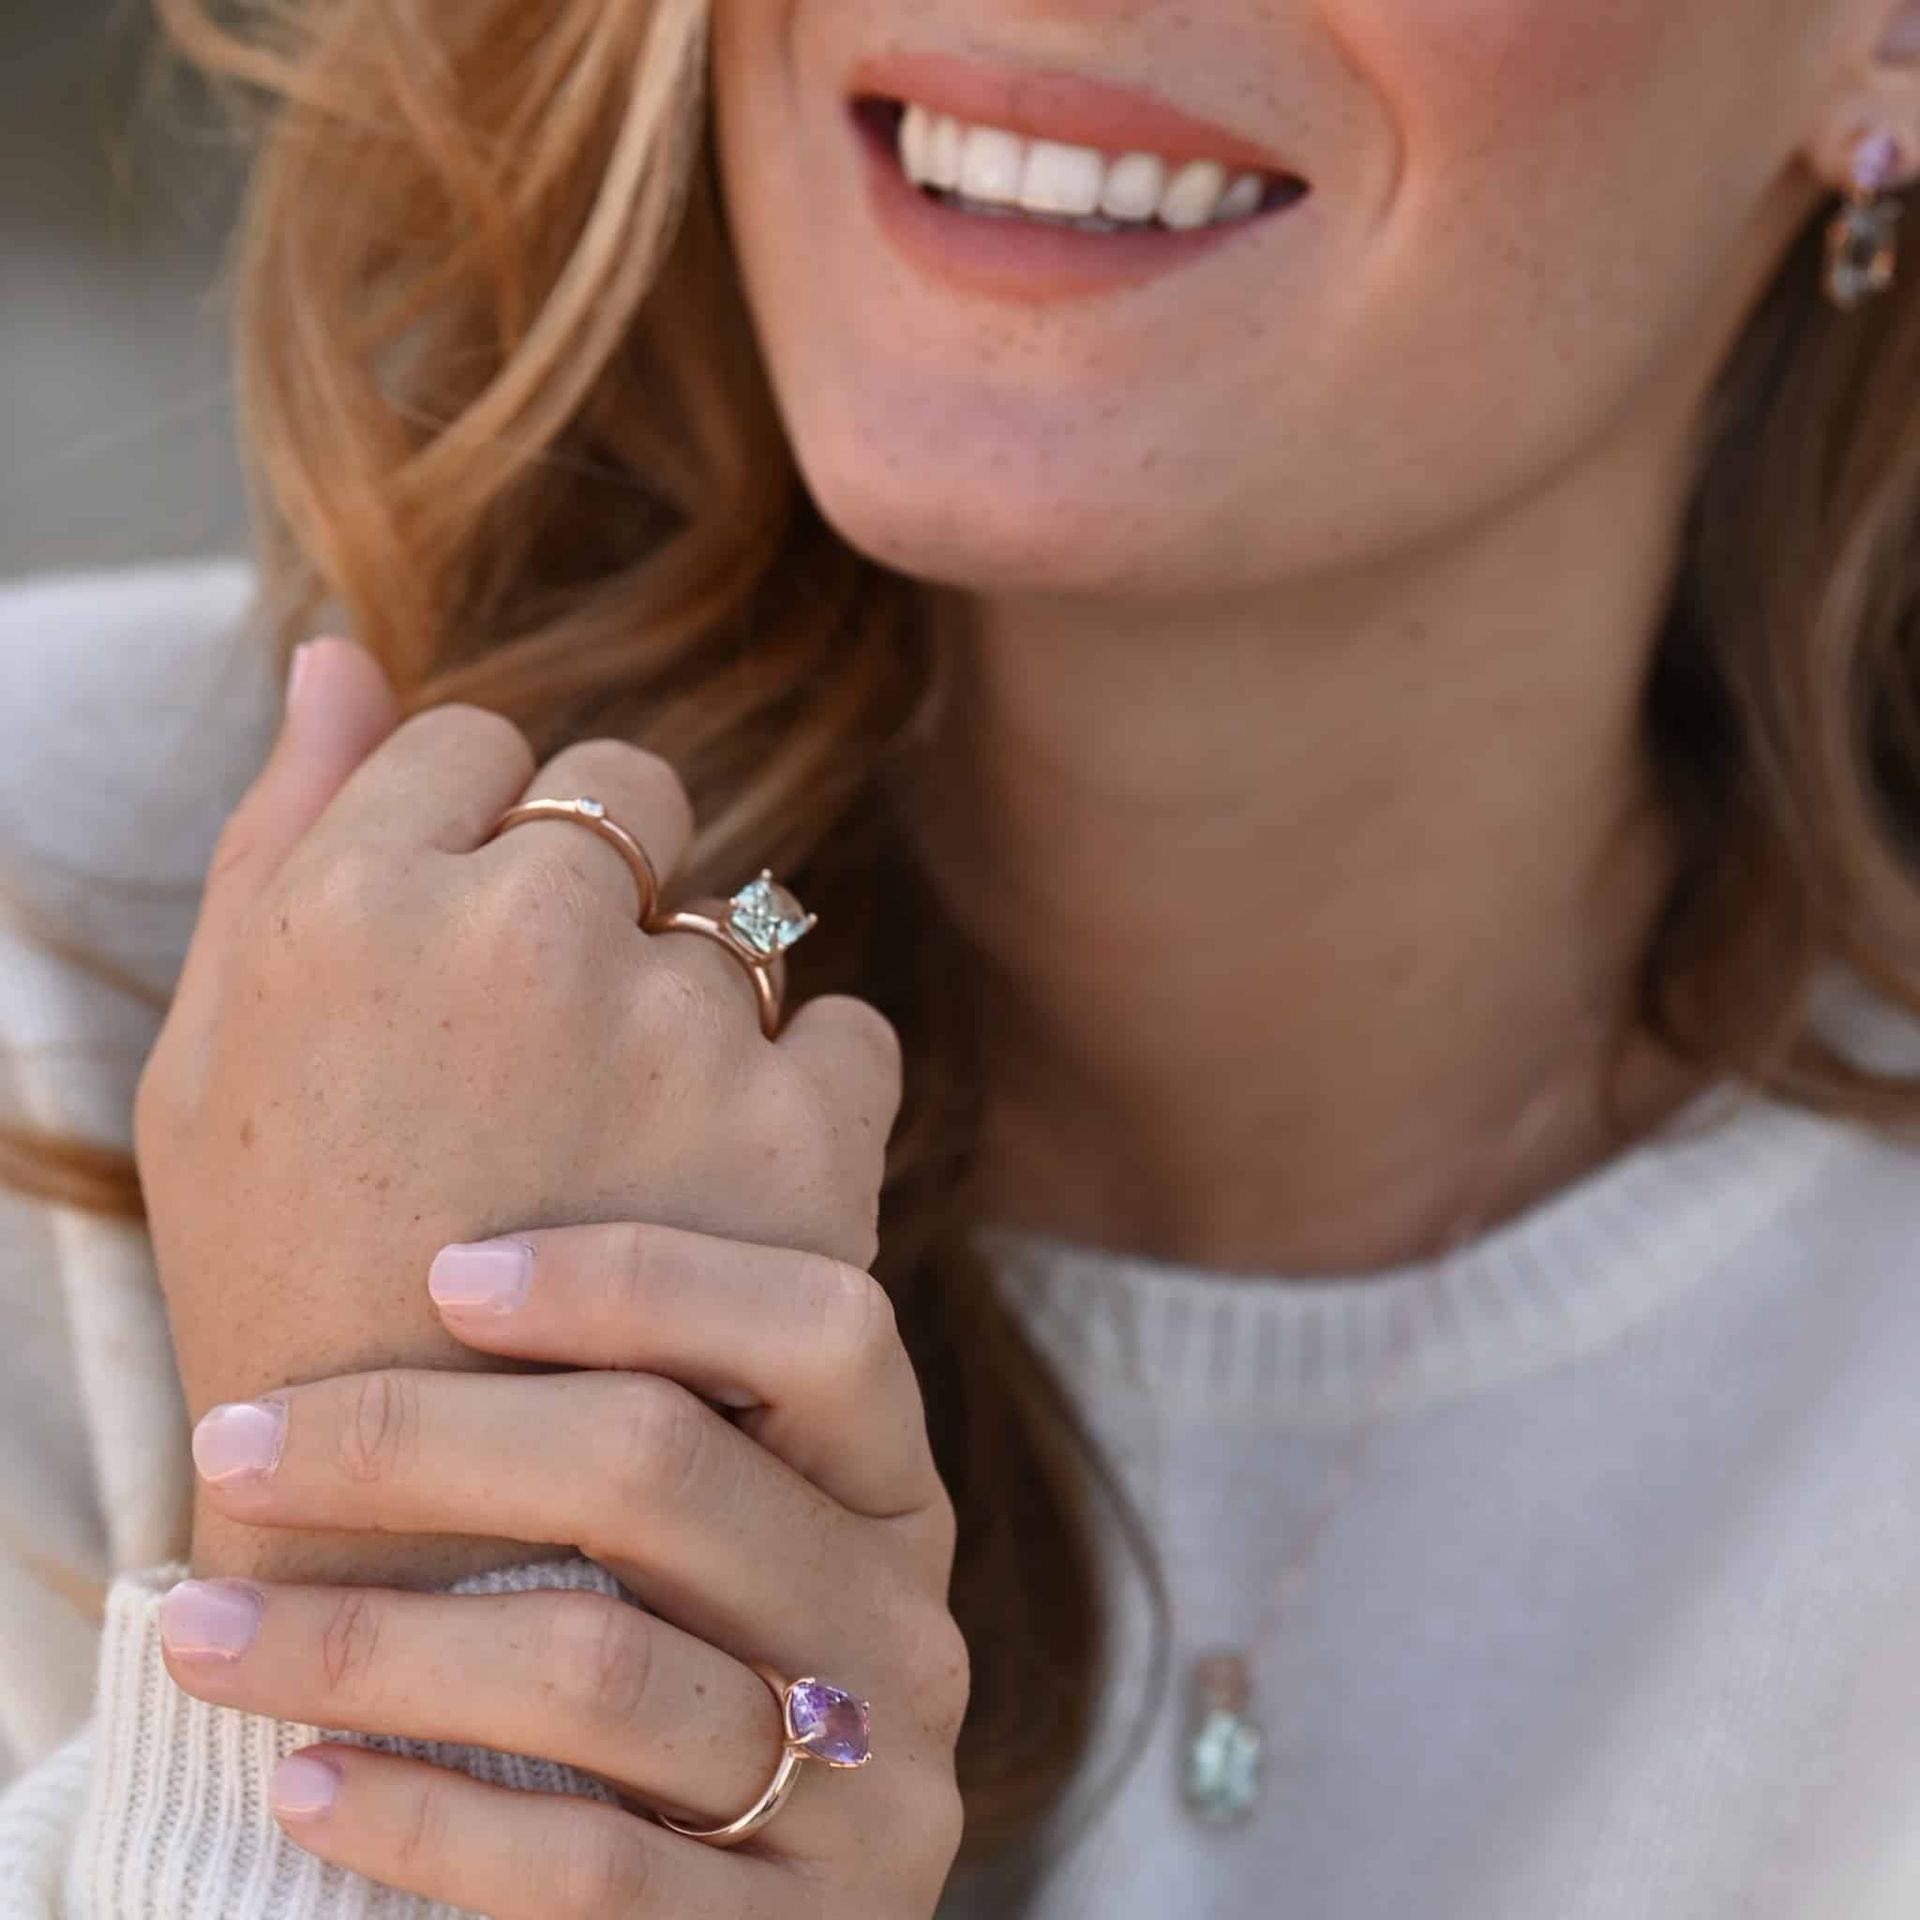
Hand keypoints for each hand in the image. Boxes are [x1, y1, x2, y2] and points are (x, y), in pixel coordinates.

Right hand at [135, 638, 903, 1584]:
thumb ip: (281, 828)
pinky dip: (804, 1097)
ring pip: (739, 919)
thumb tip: (340, 653)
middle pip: (629, 797)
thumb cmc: (285, 1274)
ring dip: (697, 1010)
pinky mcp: (800, 1140)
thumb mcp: (211, 1051)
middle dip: (600, 898)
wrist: (409, 1539)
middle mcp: (523, 938)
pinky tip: (718, 1196)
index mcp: (354, 900)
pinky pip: (845, 1032)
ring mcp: (675, 1032)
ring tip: (616, 1165)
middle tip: (551, 1058)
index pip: (482, 746)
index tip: (469, 967)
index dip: (480, 850)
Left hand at [160, 1216, 965, 1914]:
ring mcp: (868, 1799)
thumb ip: (653, 1458)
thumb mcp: (726, 1569)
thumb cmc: (689, 1707)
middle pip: (666, 1471)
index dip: (641, 1279)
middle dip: (420, 1443)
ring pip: (598, 1669)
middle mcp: (903, 1631)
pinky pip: (583, 1868)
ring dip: (365, 1642)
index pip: (822, 1329)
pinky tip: (300, 1782)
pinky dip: (422, 1814)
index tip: (440, 1276)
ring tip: (198, 1630)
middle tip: (234, 1446)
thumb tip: (424, 1295)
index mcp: (893, 1500)